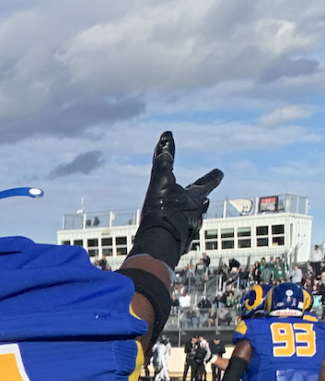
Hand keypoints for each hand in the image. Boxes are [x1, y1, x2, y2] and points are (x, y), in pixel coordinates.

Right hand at [132, 131, 222, 263]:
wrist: (159, 245)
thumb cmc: (162, 212)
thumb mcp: (160, 181)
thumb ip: (163, 159)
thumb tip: (167, 135)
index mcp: (194, 198)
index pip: (206, 183)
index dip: (213, 177)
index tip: (221, 172)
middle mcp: (196, 214)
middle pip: (201, 203)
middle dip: (201, 198)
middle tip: (204, 196)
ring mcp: (190, 230)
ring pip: (192, 219)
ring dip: (189, 215)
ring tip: (182, 215)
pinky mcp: (180, 244)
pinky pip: (182, 234)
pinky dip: (178, 230)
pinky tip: (171, 235)